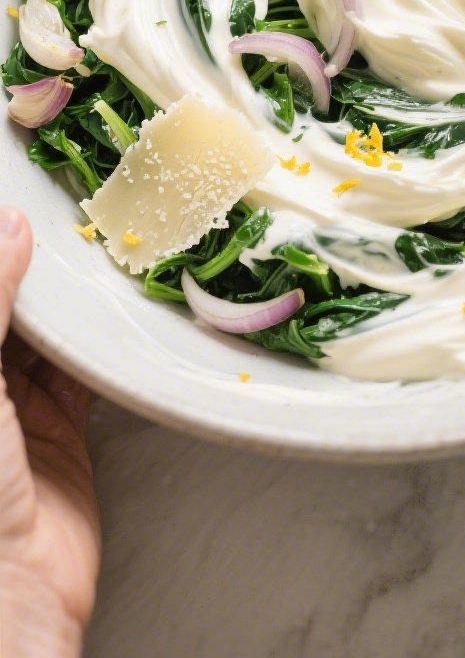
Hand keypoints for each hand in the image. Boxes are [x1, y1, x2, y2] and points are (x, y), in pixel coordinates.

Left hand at [0, 207, 99, 657]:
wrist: (8, 598)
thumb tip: (7, 228)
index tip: (16, 204)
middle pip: (3, 309)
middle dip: (28, 269)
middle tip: (61, 221)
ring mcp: (11, 414)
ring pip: (43, 336)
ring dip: (68, 305)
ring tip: (94, 257)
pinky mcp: (58, 436)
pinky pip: (83, 376)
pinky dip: (99, 347)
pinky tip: (114, 319)